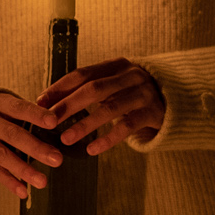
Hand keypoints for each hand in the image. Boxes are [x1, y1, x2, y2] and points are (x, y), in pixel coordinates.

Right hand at [0, 90, 61, 198]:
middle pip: (12, 135)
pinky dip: (9, 182)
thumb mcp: (5, 103)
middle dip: (35, 147)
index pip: (17, 108)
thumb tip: (56, 120)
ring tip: (42, 181)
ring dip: (24, 170)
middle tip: (56, 159)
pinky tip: (24, 192)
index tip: (53, 122)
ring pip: (3, 156)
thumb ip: (25, 112)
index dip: (35, 114)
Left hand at [40, 58, 164, 152]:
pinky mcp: (153, 112)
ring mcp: (144, 93)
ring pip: (110, 108)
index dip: (61, 87)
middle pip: (94, 89)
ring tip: (65, 139)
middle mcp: (131, 76)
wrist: (173, 102)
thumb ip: (87, 90)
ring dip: (85, 124)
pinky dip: (108, 139)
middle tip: (48, 121)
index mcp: (116, 65)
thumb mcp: (113, 86)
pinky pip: (127, 127)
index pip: (83, 74)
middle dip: (68, 105)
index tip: (41, 101)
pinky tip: (91, 150)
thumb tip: (47, 102)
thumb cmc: (132, 96)